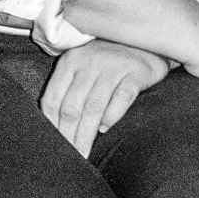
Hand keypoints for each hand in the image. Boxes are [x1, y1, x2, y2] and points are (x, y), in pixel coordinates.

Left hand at [40, 39, 170, 154]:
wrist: (148, 40)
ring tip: (84, 153)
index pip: (53, 98)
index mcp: (71, 62)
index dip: (51, 125)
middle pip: (72, 107)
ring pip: (94, 106)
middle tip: (68, 157)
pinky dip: (112, 116)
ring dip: (86, 134)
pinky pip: (121, 98)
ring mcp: (113, 66)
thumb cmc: (111, 60)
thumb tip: (57, 126)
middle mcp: (90, 62)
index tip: (53, 146)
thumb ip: (70, 89)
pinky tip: (106, 129)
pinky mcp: (136, 72)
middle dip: (68, 136)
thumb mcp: (85, 66)